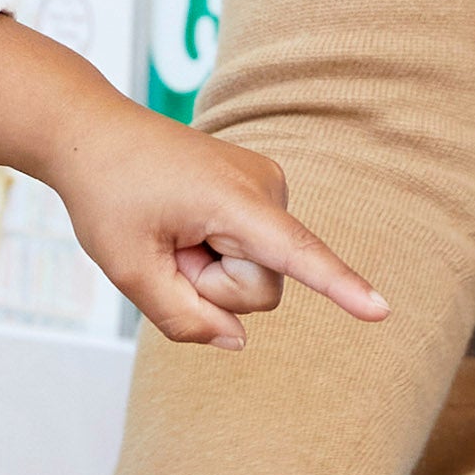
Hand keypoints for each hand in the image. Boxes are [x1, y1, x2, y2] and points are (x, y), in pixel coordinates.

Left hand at [0, 14, 385, 348]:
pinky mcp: (260, 192)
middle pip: (261, 287)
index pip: (295, 254)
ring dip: (209, 268)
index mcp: (233, 199)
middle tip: (166, 243)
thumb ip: (183, 317)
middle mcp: (265, 185)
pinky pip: (251, 251)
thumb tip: (238, 340)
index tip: (381, 310)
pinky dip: (215, 251)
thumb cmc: (107, 193)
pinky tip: (184, 223)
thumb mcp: (129, 269)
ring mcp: (266, 185)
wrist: (94, 134)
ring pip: (257, 272)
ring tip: (173, 230)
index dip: (339, 287)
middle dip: (212, 286)